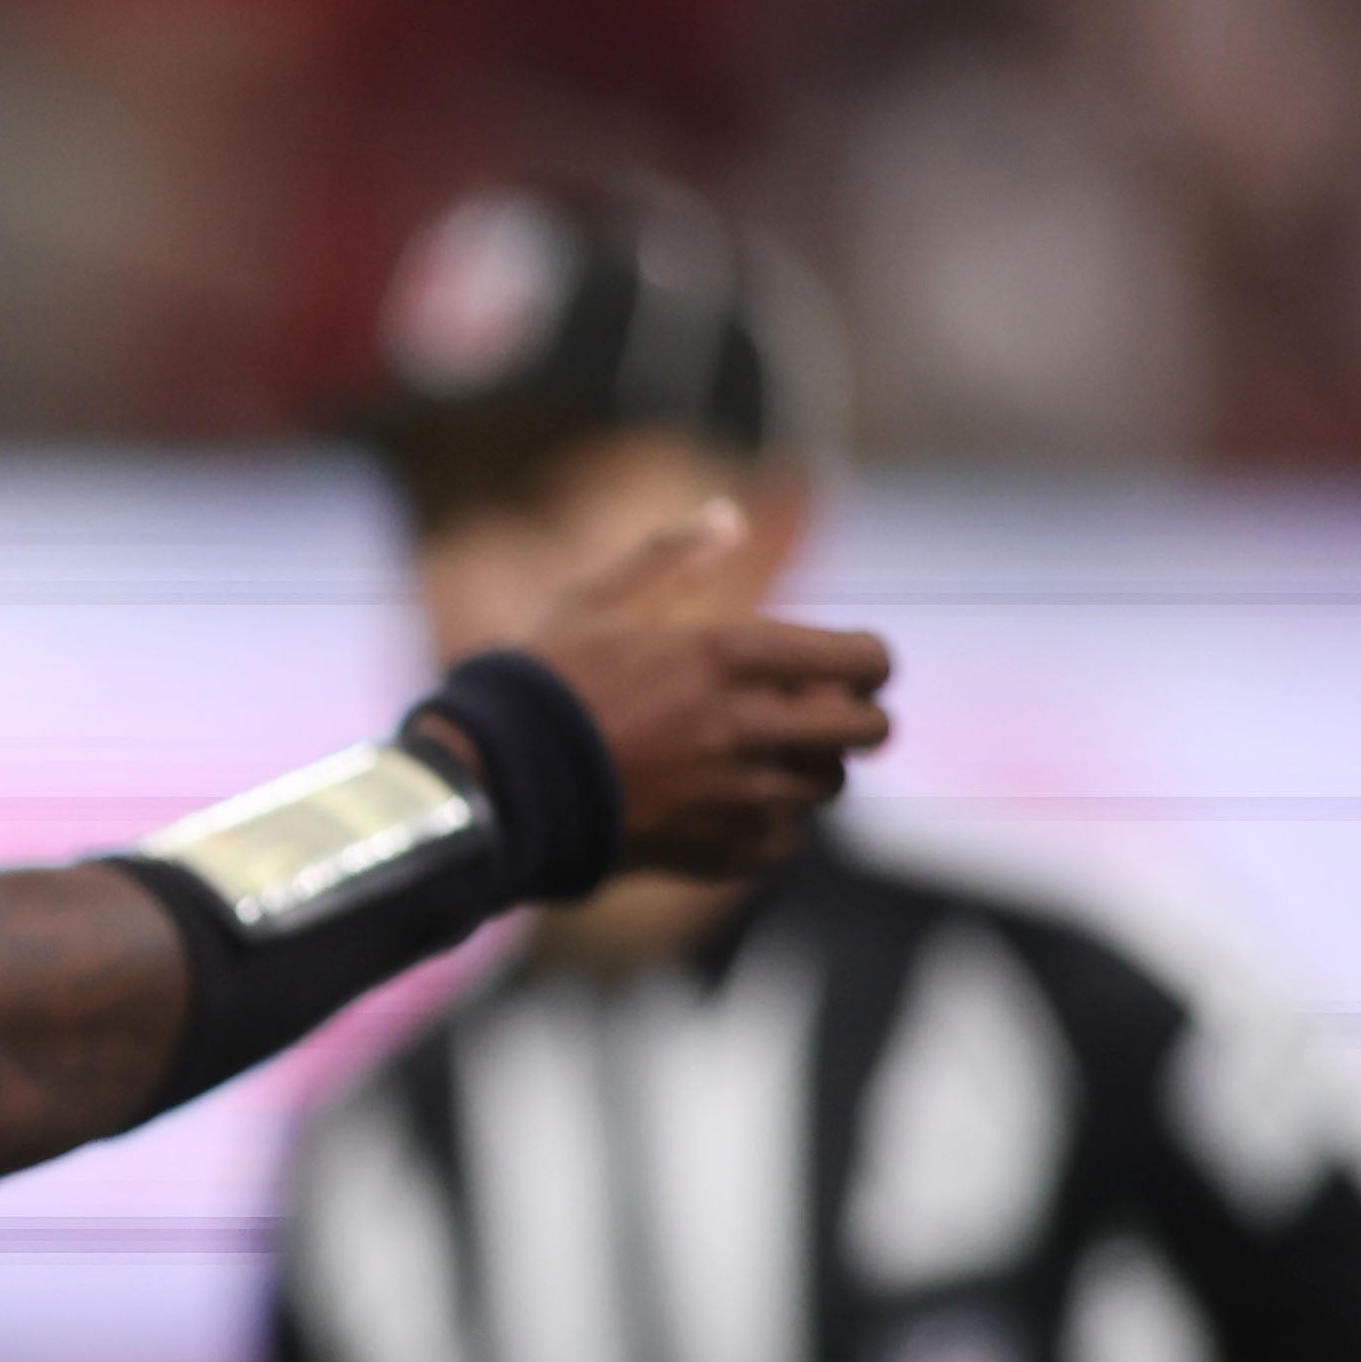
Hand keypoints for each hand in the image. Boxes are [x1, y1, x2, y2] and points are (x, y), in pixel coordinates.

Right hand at [513, 501, 891, 880]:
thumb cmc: (540, 683)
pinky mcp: (713, 848)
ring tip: (769, 759)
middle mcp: (744, 724)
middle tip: (827, 715)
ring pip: (826, 785)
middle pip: (866, 730)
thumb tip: (728, 513)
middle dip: (858, 718)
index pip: (861, 659)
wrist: (491, 780)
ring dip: (809, 769)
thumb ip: (669, 554)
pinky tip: (735, 808)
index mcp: (726, 654)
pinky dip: (770, 827)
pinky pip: (782, 841)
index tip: (853, 666)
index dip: (870, 661)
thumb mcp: (595, 600)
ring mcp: (733, 794)